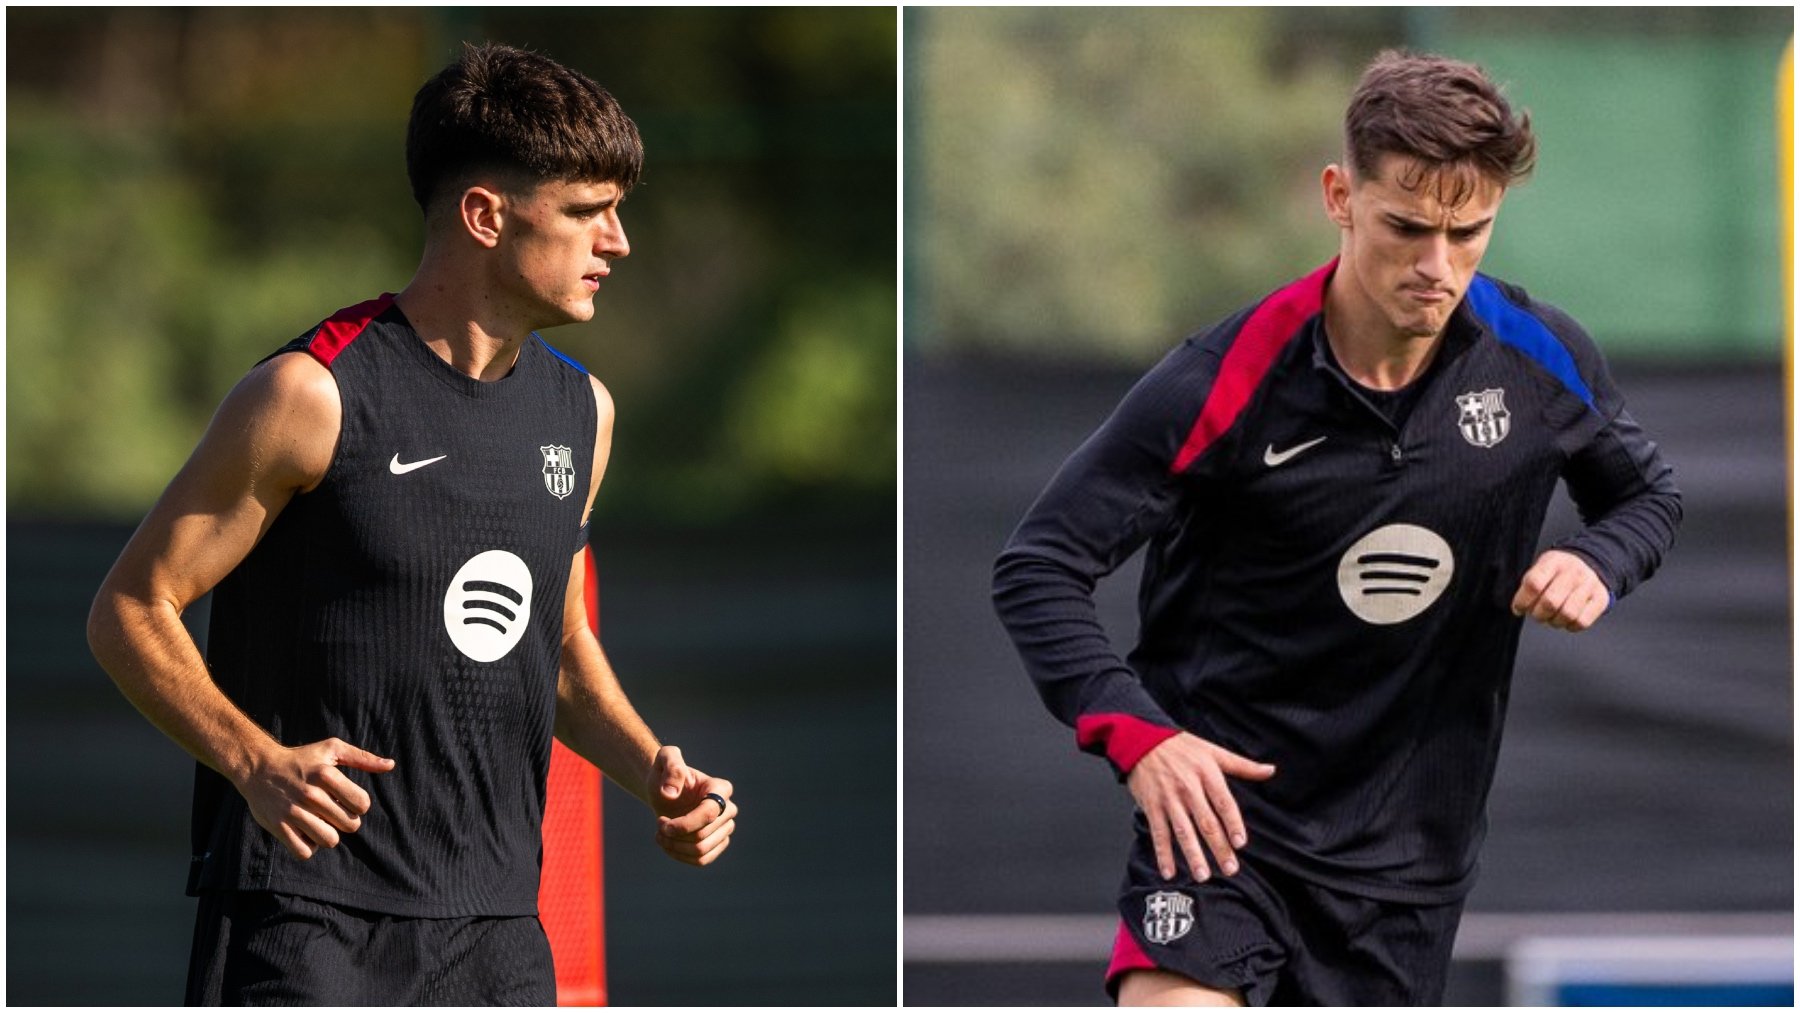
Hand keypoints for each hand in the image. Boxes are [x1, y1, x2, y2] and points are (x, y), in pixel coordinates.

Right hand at [235, 737, 394, 859]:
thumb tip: (390, 765)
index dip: (359, 805)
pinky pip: (304, 852)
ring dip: (328, 835)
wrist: (258, 768)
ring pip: (329, 841)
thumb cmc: (302, 759)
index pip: (362, 804)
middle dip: (346, 820)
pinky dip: (308, 846)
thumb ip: (362, 758)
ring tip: (320, 822)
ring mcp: (293, 812)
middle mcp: (311, 794)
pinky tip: (305, 833)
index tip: (347, 799)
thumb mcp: (332, 749)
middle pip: (350, 825)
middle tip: (332, 811)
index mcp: (327, 775)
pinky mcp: (278, 827)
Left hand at [647, 745, 736, 866]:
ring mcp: (725, 828)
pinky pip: (702, 860)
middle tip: (658, 826)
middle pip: (702, 836)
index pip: (708, 814)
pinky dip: (681, 857)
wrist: (664, 790)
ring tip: (660, 836)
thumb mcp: (664, 760)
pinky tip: (667, 845)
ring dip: (675, 848)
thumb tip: (671, 793)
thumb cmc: (665, 773)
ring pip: (701, 851)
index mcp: (720, 788)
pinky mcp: (717, 844)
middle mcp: (729, 809)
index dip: (682, 824)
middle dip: (674, 836)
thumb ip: (671, 766)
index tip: (660, 821)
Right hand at [1127, 732, 1274, 881]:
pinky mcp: (1152, 806)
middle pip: (1206, 822)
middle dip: (1218, 847)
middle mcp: (1188, 788)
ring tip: (1202, 875)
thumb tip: (1270, 770)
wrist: (1140, 740)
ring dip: (1193, 854)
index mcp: (1206, 774)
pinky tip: (1169, 871)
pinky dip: (1162, 854)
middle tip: (1230, 869)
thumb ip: (1242, 765)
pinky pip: (1158, 833)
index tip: (1240, 843)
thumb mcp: (1213, 751)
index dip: (1233, 823)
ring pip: (1182, 831)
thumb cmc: (1180, 746)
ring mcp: (1169, 799)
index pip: (1223, 802)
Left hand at [1511, 549, 1609, 630]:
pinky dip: (1570, 626)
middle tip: (1536, 614)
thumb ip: (1529, 585)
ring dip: (1554, 621)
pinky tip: (1565, 619)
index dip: (1522, 601)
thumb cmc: (1559, 570)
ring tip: (1551, 616)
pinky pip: (1582, 622)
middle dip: (1538, 614)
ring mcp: (1589, 585)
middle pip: (1550, 602)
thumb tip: (1519, 608)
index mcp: (1554, 562)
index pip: (1534, 584)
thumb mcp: (1541, 567)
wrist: (1589, 563)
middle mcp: (1573, 572)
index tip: (1518, 609)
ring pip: (1567, 614)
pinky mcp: (1601, 599)